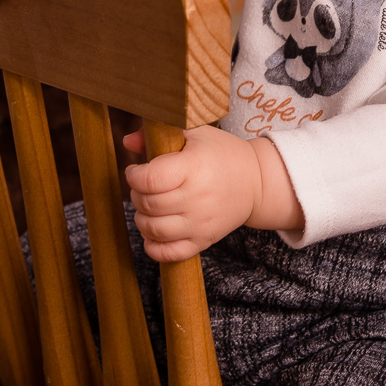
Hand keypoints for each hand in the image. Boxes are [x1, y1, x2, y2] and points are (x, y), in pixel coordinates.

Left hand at [124, 126, 301, 260]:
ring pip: (153, 229)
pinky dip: (153, 246)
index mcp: (193, 168)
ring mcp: (200, 223)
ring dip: (142, 218)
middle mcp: (197, 198)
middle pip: (148, 203)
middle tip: (143, 187)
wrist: (257, 182)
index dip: (134, 175)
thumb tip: (128, 142)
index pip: (149, 179)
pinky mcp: (204, 240)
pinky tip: (153, 232)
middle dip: (137, 195)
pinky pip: (170, 253)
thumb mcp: (196, 132)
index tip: (136, 171)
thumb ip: (160, 132)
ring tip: (149, 207)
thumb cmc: (223, 154)